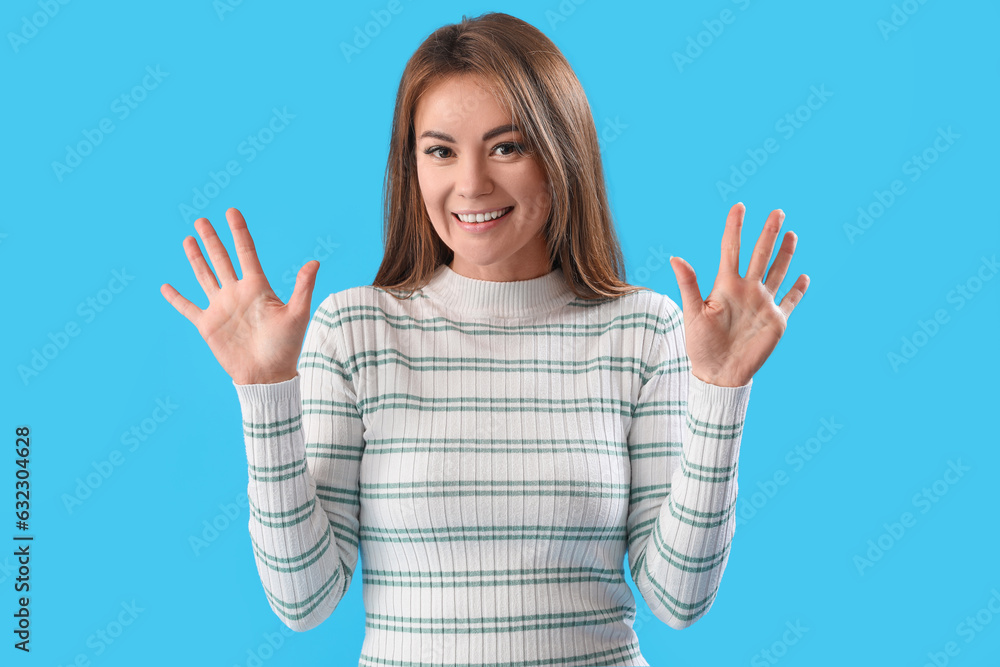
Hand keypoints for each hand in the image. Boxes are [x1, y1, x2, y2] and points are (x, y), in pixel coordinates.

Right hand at [160, 207, 319, 384]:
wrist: (267, 376)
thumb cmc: (286, 347)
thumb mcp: (297, 315)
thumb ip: (303, 287)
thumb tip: (315, 261)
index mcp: (257, 287)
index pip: (246, 252)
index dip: (239, 232)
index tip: (232, 211)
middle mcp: (237, 293)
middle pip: (221, 259)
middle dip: (212, 239)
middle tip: (202, 220)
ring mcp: (221, 308)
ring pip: (204, 276)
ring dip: (196, 258)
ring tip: (188, 239)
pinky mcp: (208, 325)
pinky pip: (188, 308)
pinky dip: (176, 298)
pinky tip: (166, 286)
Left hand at [668, 203, 808, 386]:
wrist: (718, 373)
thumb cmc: (700, 345)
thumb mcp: (693, 313)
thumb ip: (688, 284)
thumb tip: (675, 257)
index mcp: (726, 286)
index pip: (731, 249)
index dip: (735, 227)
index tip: (739, 206)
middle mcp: (747, 290)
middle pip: (760, 255)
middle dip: (769, 233)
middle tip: (777, 211)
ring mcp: (763, 304)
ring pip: (778, 272)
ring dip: (785, 254)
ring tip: (791, 233)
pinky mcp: (776, 321)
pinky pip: (791, 301)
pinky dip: (798, 290)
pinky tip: (803, 276)